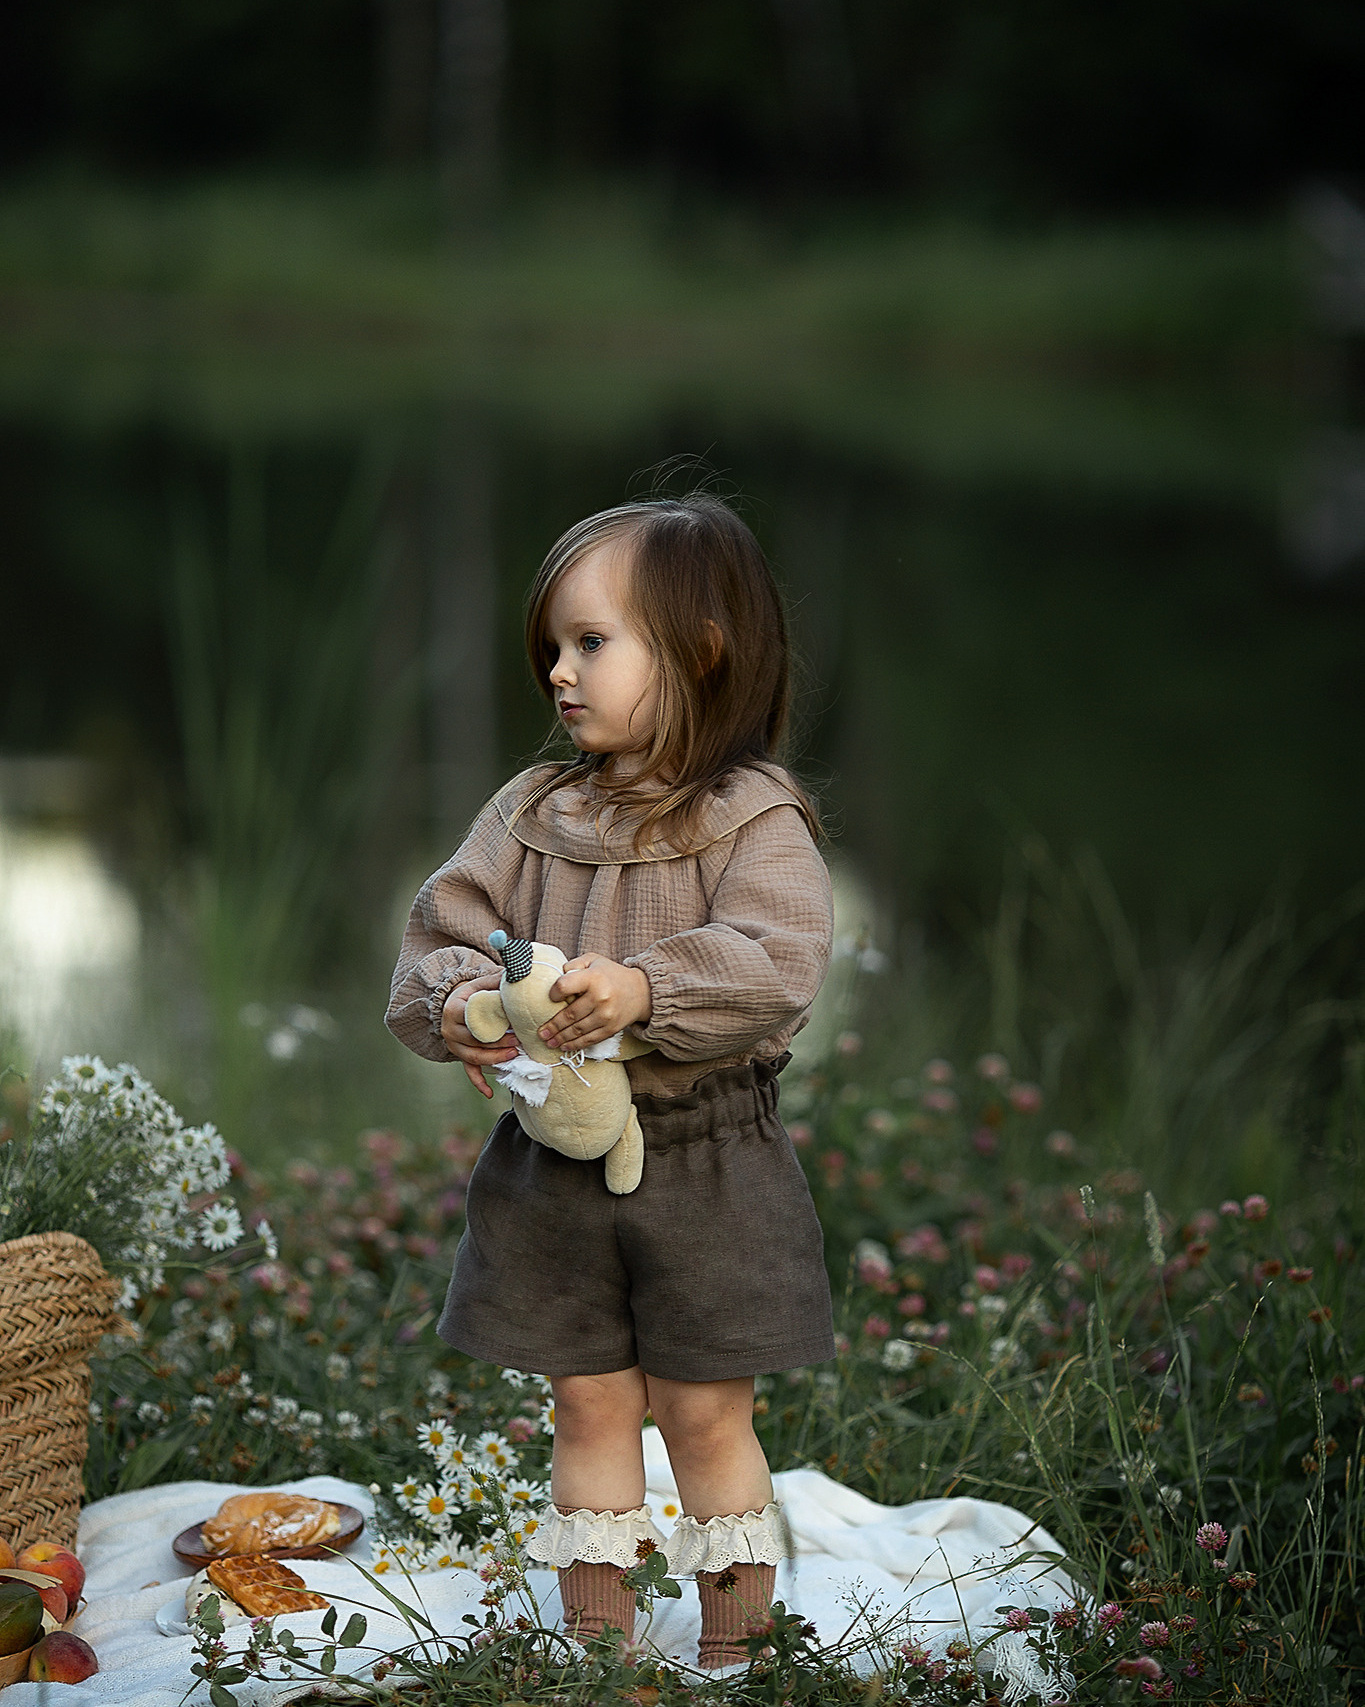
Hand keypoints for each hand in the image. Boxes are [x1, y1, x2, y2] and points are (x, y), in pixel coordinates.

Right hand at [442, 973, 518, 1097]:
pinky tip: (490, 1093)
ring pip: (473, 1057)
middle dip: (498, 1043)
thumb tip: (519, 976)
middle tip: (519, 1041)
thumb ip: (496, 981)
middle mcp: (449, 1030)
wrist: (455, 1003)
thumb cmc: (473, 992)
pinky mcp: (460, 1056)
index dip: (492, 1025)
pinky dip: (479, 1083)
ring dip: (494, 1058)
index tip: (511, 1025)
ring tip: (514, 1055)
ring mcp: (454, 1045)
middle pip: (474, 1041)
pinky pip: (468, 1071)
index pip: (472, 1020)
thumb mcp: (480, 982)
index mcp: (453, 1009)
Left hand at [539, 954, 651, 1050]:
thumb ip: (574, 964)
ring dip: (560, 1037)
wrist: (642, 992)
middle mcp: (600, 997)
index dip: (553, 993)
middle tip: (541, 1032)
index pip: (564, 987)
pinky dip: (575, 1044)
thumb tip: (557, 977)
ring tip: (548, 1040)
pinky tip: (564, 1046)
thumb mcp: (594, 960)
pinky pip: (589, 1039)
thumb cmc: (611, 974)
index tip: (550, 998)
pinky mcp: (610, 1029)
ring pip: (577, 1030)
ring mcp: (606, 1015)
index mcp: (593, 977)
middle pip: (569, 1014)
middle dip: (552, 1025)